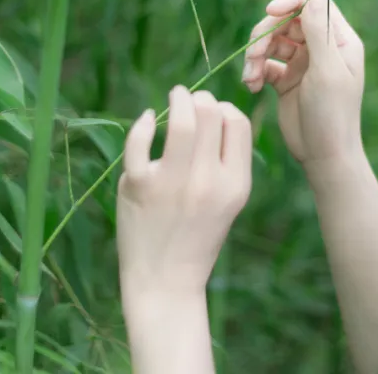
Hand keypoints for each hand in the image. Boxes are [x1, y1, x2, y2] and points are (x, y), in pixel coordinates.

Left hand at [116, 86, 252, 300]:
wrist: (165, 282)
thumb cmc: (198, 236)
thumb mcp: (229, 201)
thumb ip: (226, 160)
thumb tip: (214, 109)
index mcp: (235, 184)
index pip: (237, 123)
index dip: (225, 109)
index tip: (213, 114)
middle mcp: (207, 181)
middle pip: (211, 112)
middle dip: (201, 98)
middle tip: (191, 100)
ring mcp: (172, 182)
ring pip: (181, 119)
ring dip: (178, 98)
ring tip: (175, 95)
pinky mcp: (139, 185)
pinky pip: (140, 139)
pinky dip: (144, 123)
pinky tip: (147, 120)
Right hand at [242, 0, 364, 168]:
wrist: (324, 156)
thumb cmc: (333, 113)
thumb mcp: (327, 70)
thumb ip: (318, 32)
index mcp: (340, 39)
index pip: (314, 2)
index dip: (290, 1)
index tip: (270, 11)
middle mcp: (322, 47)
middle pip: (287, 20)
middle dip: (266, 33)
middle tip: (254, 55)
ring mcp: (303, 62)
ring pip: (272, 41)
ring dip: (256, 54)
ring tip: (251, 76)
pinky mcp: (286, 79)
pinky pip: (265, 64)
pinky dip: (255, 71)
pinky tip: (253, 86)